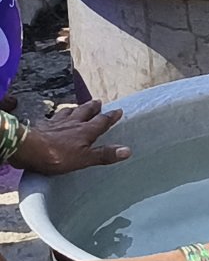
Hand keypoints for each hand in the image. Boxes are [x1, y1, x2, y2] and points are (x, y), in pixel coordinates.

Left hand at [13, 99, 130, 174]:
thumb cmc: (57, 156)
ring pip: (69, 112)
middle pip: (85, 112)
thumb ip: (104, 154)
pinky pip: (52, 117)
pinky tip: (54, 117)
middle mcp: (73, 123)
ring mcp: (57, 123)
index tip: (118, 110)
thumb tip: (128, 150)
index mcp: (85, 131)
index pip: (102, 121)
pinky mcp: (42, 125)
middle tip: (99, 102)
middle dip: (93, 107)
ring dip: (75, 108)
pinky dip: (56, 115)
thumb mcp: (84, 159)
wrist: (28, 149)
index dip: (111, 117)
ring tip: (78, 106)